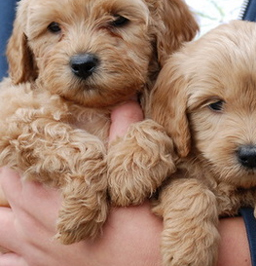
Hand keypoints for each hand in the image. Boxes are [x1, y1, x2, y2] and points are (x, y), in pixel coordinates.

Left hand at [0, 100, 250, 265]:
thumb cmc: (146, 226)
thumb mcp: (136, 176)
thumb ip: (125, 136)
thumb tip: (125, 100)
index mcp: (52, 195)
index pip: (12, 166)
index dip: (16, 151)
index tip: (24, 138)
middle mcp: (34, 224)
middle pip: (3, 192)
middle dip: (10, 175)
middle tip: (27, 164)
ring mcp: (36, 253)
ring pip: (0, 229)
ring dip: (4, 214)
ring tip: (17, 201)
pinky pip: (8, 264)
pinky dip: (6, 254)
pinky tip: (13, 246)